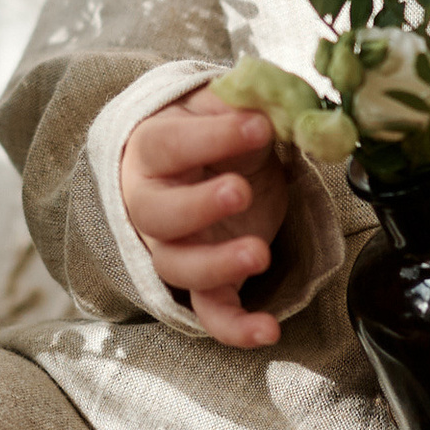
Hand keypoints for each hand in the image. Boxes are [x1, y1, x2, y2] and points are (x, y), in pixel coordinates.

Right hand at [120, 86, 290, 349]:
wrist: (199, 163)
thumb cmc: (209, 131)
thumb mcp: (223, 105)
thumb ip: (246, 100)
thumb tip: (278, 102)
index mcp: (151, 150)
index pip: (167, 145)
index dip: (210, 138)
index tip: (259, 126)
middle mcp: (151, 203)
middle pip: (158, 215)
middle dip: (198, 206)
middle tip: (240, 191)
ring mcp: (176, 248)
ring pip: (178, 268)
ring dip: (216, 265)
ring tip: (258, 254)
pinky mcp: (205, 282)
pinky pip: (210, 312)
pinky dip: (234, 327)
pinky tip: (267, 329)